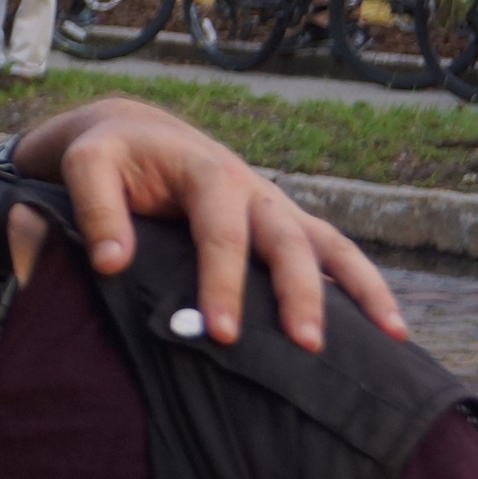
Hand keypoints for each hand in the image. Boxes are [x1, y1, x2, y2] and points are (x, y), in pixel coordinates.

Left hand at [11, 97, 404, 350]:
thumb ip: (97, 210)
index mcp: (207, 174)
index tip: (222, 333)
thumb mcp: (85, 166)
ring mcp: (274, 207)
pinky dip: (360, 284)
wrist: (136, 132)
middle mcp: (253, 189)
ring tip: (391, 334)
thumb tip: (113, 265)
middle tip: (305, 346)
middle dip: (299, 294)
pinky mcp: (282, 224)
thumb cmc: (108, 156)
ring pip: (328, 244)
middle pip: (287, 241)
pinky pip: (330, 252)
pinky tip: (386, 325)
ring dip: (359, 288)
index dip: (223, 283)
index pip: (221, 234)